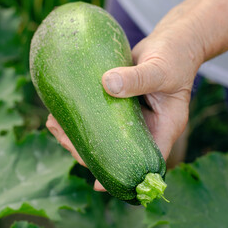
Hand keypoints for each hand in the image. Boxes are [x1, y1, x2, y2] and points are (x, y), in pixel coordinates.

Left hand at [46, 23, 203, 190]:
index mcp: (164, 129)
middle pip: (118, 153)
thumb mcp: (161, 70)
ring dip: (78, 136)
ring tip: (53, 124)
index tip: (97, 184)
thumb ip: (138, 79)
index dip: (123, 176)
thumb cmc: (174, 58)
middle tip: (64, 140)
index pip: (146, 162)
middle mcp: (146, 129)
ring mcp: (130, 119)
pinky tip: (58, 114)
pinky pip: (98, 118)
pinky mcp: (118, 106)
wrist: (171, 43)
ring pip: (104, 137)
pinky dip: (80, 118)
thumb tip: (106, 84)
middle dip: (89, 153)